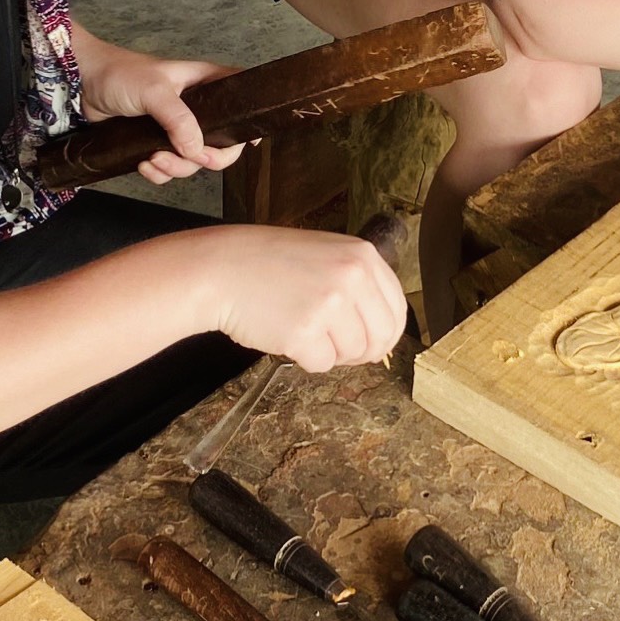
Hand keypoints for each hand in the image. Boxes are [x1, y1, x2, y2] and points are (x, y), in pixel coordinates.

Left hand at [77, 39, 243, 183]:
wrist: (81, 85)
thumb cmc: (120, 74)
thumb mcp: (154, 91)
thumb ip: (179, 119)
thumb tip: (197, 151)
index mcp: (205, 85)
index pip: (241, 101)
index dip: (249, 121)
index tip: (248, 142)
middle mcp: (197, 108)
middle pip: (223, 142)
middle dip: (209, 158)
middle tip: (193, 160)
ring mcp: (176, 128)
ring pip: (194, 160)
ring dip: (176, 168)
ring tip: (153, 160)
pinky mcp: (156, 143)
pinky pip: (170, 168)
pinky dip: (159, 173)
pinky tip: (143, 164)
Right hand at [199, 226, 409, 372]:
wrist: (222, 268)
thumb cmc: (270, 265)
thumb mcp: (326, 256)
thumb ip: (359, 287)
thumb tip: (383, 339)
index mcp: (363, 257)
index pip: (397, 309)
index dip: (385, 333)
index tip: (370, 341)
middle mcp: (352, 277)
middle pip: (382, 337)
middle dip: (362, 351)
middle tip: (337, 346)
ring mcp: (329, 305)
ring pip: (352, 353)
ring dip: (330, 352)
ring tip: (303, 329)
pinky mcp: (304, 332)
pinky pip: (321, 364)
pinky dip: (305, 358)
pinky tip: (286, 334)